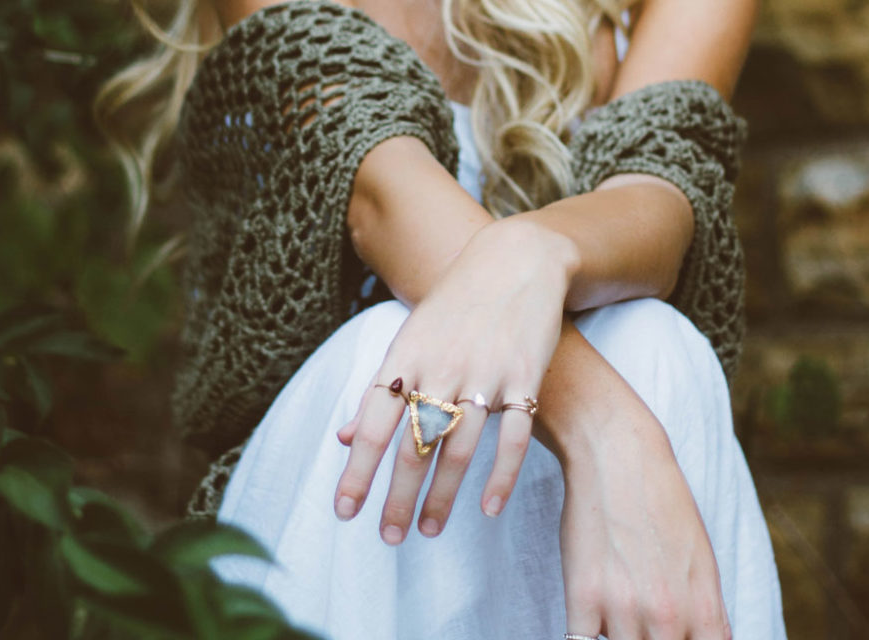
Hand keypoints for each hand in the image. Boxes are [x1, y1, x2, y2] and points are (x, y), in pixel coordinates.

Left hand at [333, 218, 578, 542]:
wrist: (514, 261)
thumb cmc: (453, 307)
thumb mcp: (407, 341)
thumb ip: (378, 392)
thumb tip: (343, 439)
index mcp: (404, 360)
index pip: (373, 426)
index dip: (357, 472)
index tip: (345, 512)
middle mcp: (440, 369)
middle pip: (412, 446)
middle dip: (396, 497)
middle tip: (387, 538)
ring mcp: (484, 374)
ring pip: (458, 449)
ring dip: (442, 497)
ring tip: (429, 530)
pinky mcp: (524, 377)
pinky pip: (513, 437)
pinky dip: (501, 476)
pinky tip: (489, 509)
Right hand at [541, 339, 731, 638]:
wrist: (619, 455)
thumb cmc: (661, 502)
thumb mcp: (701, 561)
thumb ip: (702, 613)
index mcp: (704, 609)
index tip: (670, 636)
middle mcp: (668, 616)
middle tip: (639, 622)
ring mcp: (624, 608)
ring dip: (617, 634)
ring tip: (616, 611)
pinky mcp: (583, 597)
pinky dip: (585, 636)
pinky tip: (588, 619)